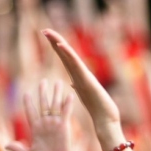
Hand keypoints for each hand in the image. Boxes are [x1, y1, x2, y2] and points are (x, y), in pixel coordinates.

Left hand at [5, 80, 74, 150]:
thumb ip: (18, 149)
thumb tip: (6, 145)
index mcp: (36, 130)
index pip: (31, 112)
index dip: (28, 103)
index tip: (26, 93)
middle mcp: (46, 125)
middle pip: (43, 105)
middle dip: (43, 93)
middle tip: (43, 82)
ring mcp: (55, 125)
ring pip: (54, 105)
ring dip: (56, 94)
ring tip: (57, 82)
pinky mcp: (64, 128)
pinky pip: (66, 113)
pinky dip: (67, 104)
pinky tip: (69, 95)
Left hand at [43, 29, 124, 149]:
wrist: (106, 120)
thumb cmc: (98, 110)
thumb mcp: (83, 96)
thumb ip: (78, 87)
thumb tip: (72, 83)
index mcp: (78, 76)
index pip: (64, 59)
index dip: (56, 48)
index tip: (46, 38)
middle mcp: (81, 73)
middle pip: (66, 54)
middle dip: (55, 41)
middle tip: (44, 30)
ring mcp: (84, 75)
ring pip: (70, 55)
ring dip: (59, 43)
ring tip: (48, 33)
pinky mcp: (87, 79)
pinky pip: (76, 64)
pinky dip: (68, 53)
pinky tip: (60, 45)